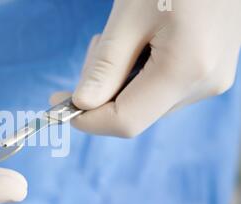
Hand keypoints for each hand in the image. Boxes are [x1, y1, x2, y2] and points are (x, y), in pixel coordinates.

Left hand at [51, 0, 240, 137]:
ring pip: (146, 102)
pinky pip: (162, 88)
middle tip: (96, 49)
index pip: (126, 121)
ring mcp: (211, 79)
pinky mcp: (210, 71)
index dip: (87, 119)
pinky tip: (143, 41)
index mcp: (186, 70)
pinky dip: (140, 73)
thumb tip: (81, 104)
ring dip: (120, 80)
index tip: (58, 101)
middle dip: (102, 91)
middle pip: (135, 112)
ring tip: (125, 36)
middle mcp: (204, 84)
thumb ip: (106, 65)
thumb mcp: (130, 15)